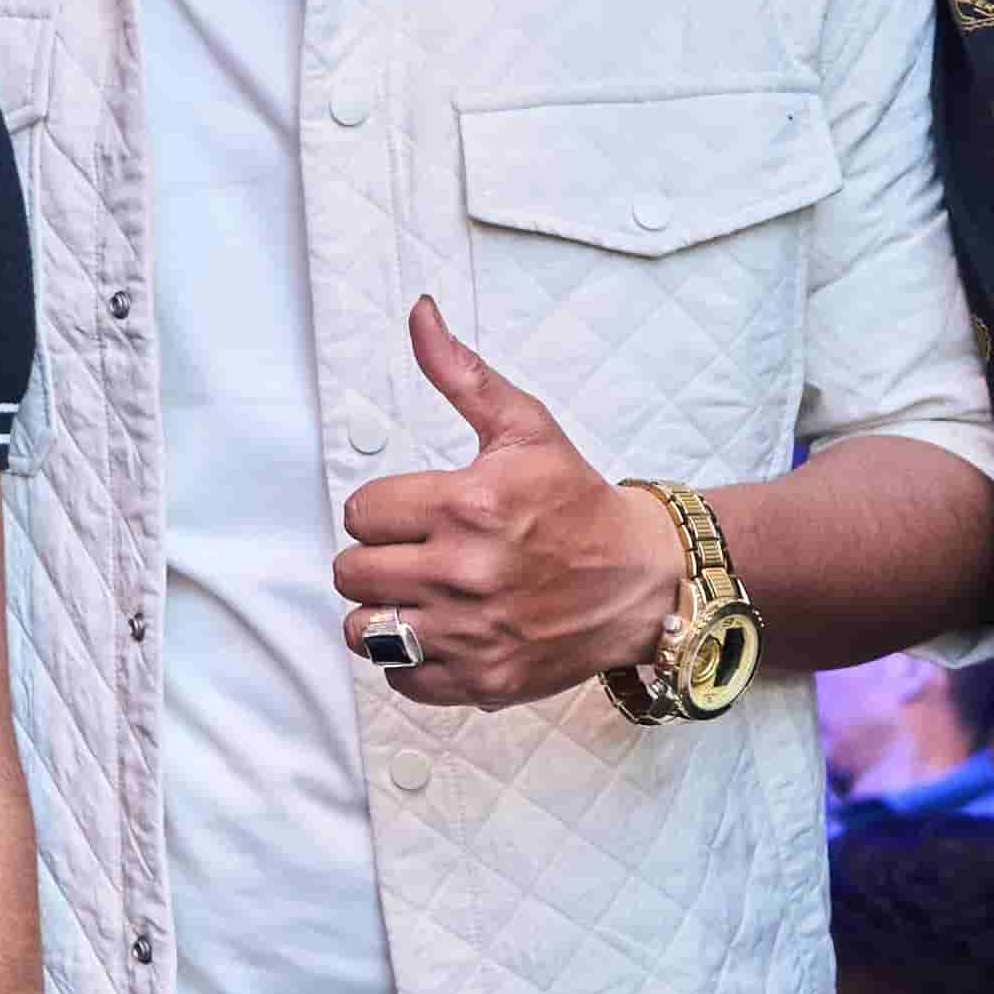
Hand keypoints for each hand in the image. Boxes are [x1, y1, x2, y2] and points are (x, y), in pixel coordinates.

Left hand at [327, 300, 679, 712]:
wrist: (643, 578)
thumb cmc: (577, 502)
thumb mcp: (525, 428)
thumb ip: (461, 374)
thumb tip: (420, 313)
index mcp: (466, 505)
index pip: (359, 513)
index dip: (381, 510)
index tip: (414, 513)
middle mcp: (463, 573)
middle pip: (351, 571)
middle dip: (376, 558)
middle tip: (415, 552)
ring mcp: (472, 633)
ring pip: (362, 629)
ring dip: (381, 612)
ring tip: (418, 595)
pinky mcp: (483, 680)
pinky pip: (400, 677)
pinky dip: (410, 659)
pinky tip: (441, 632)